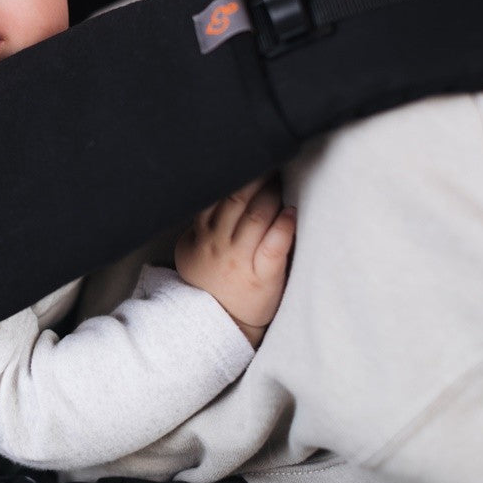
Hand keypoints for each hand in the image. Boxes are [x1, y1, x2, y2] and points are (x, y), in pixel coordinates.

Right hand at [174, 177, 295, 346]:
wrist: (218, 324)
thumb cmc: (209, 282)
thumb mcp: (190, 250)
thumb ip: (201, 222)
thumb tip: (216, 189)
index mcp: (201, 234)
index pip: (215, 195)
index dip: (233, 174)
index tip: (248, 157)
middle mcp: (219, 243)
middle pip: (237, 200)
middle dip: (255, 177)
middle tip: (271, 161)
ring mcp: (240, 259)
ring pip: (256, 217)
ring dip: (271, 195)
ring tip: (282, 181)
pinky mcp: (263, 276)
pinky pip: (273, 246)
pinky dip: (283, 227)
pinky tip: (291, 213)